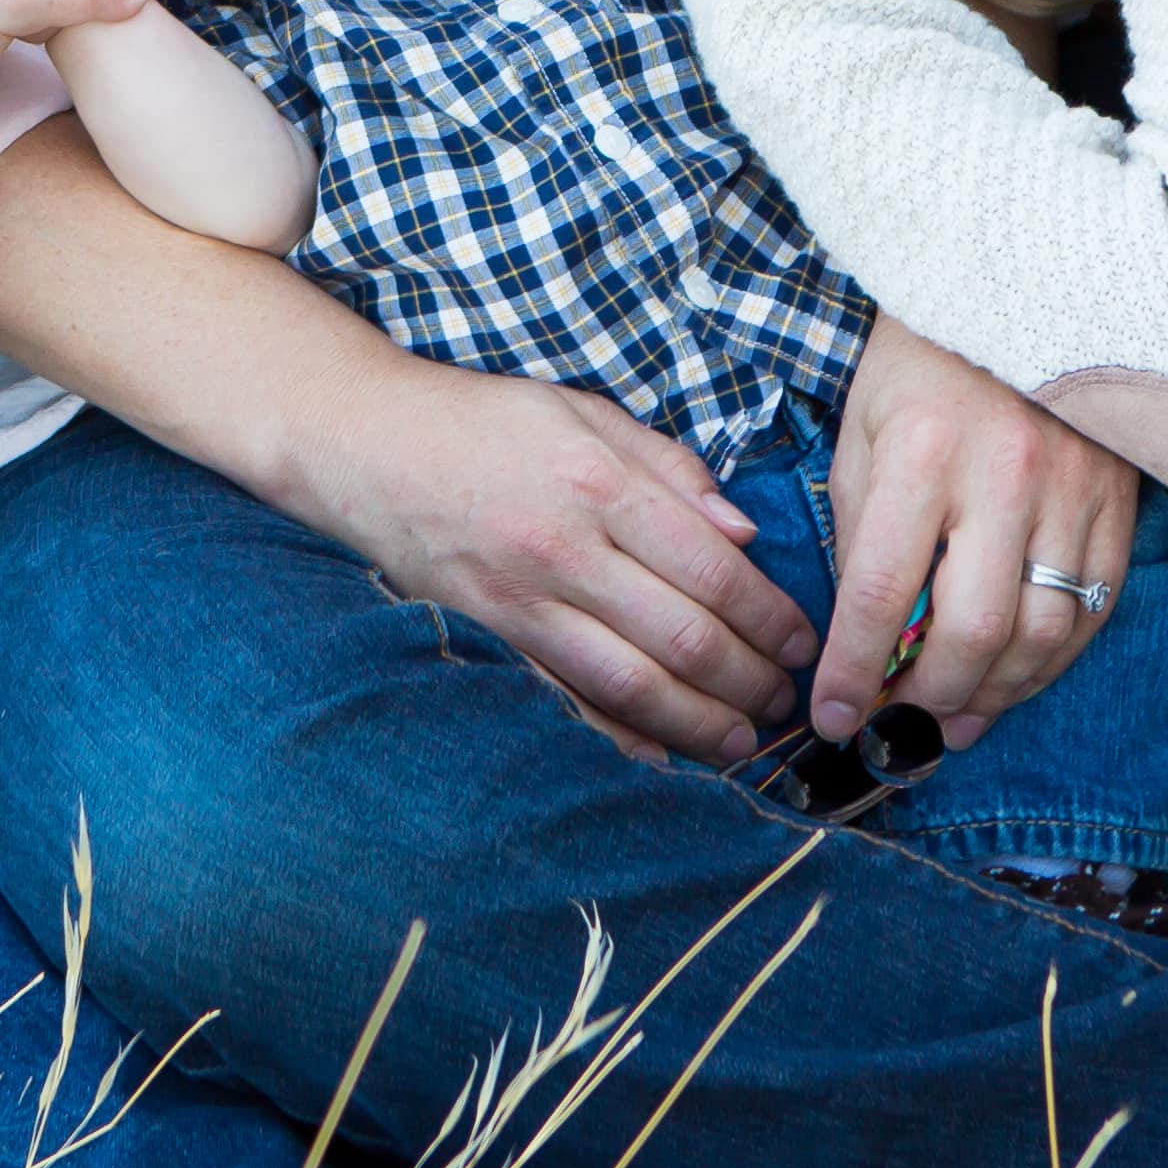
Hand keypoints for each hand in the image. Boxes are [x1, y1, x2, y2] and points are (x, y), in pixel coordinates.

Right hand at [273, 355, 817, 761]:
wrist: (364, 442)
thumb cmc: (481, 421)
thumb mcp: (582, 411)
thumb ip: (668, 468)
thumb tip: (744, 534)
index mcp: (597, 483)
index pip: (713, 568)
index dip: (771, 616)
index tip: (803, 641)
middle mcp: (564, 549)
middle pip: (684, 636)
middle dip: (750, 679)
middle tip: (786, 700)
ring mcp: (522, 602)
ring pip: (632, 684)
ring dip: (701, 723)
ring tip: (743, 741)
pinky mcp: (489, 637)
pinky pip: (566, 702)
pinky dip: (620, 738)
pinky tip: (663, 756)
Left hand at [818, 311, 1147, 745]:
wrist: (1016, 286)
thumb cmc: (920, 362)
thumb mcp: (861, 429)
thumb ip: (859, 530)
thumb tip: (864, 636)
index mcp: (922, 453)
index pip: (881, 593)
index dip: (853, 670)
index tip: (832, 715)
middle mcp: (1004, 476)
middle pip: (972, 630)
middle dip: (928, 699)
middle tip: (897, 729)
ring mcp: (1073, 492)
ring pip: (1043, 634)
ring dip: (995, 695)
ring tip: (953, 720)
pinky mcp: (1117, 502)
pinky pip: (1094, 610)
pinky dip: (1052, 662)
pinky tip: (1013, 677)